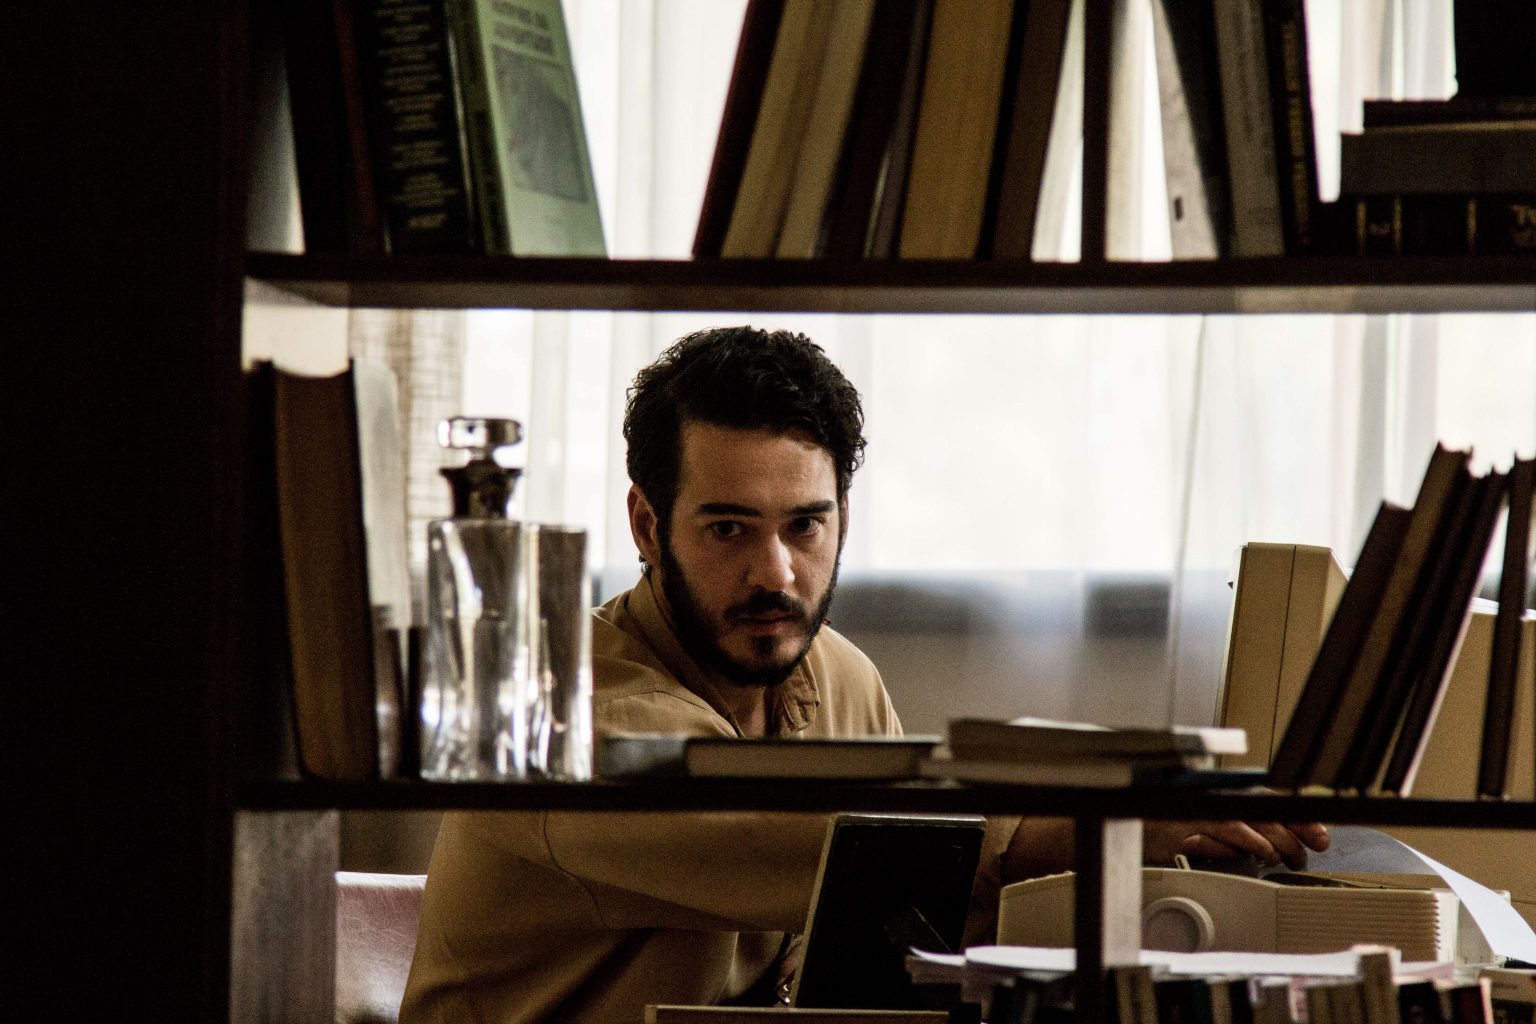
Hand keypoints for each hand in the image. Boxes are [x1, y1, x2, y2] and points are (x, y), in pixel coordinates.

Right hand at [1143, 819, 1329, 869]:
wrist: (1133, 825)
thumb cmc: (1176, 823)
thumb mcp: (1217, 818)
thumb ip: (1248, 826)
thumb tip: (1289, 842)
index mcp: (1226, 794)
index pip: (1271, 802)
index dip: (1299, 819)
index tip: (1321, 838)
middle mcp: (1213, 801)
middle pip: (1261, 816)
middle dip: (1289, 840)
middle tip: (1301, 859)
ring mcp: (1195, 817)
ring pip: (1240, 828)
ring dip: (1264, 847)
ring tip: (1275, 861)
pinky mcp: (1178, 835)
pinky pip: (1209, 843)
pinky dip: (1228, 852)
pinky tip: (1240, 860)